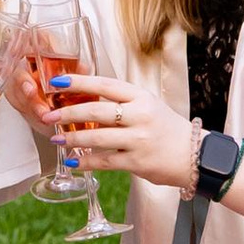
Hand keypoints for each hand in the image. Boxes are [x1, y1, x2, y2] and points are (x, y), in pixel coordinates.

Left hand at [51, 73, 194, 188]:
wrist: (195, 154)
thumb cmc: (166, 128)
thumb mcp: (147, 106)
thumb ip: (121, 103)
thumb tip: (84, 100)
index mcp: (140, 97)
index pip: (104, 85)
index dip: (78, 82)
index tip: (56, 81)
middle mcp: (139, 115)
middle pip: (96, 111)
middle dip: (68, 113)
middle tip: (48, 115)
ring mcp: (138, 140)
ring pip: (97, 138)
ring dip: (72, 139)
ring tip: (56, 138)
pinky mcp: (137, 162)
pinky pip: (104, 161)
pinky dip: (85, 162)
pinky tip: (72, 161)